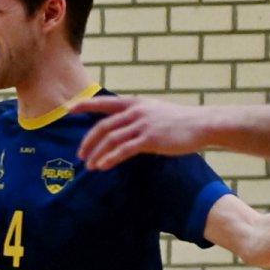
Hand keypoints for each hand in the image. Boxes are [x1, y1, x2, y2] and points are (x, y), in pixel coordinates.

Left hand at [73, 94, 213, 170]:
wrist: (202, 124)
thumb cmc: (178, 121)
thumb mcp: (154, 111)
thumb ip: (136, 116)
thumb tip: (121, 126)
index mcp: (134, 103)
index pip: (104, 103)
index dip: (84, 105)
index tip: (68, 109)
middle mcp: (136, 111)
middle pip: (103, 126)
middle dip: (88, 141)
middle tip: (80, 154)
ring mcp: (142, 124)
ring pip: (111, 139)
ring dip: (97, 153)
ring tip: (90, 165)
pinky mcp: (150, 139)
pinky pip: (124, 150)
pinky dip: (110, 158)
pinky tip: (102, 166)